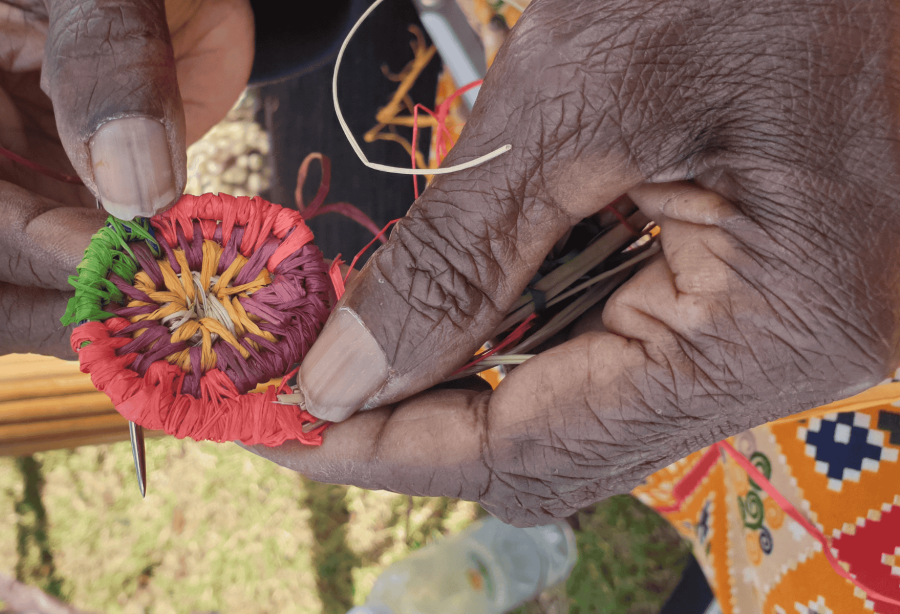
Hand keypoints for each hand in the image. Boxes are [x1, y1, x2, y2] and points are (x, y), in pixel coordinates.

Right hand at [0, 0, 252, 357]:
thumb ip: (108, 65)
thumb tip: (135, 190)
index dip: (37, 256)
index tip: (125, 262)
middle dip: (59, 310)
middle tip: (154, 304)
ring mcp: (33, 186)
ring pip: (41, 300)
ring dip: (112, 313)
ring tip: (186, 298)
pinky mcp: (96, 201)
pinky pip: (109, 273)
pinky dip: (154, 288)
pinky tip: (204, 280)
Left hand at [250, 0, 899, 524]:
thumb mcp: (574, 96)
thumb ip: (456, 259)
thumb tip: (343, 379)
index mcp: (775, 326)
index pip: (540, 449)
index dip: (397, 450)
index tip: (288, 425)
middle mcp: (794, 354)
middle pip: (559, 443)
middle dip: (421, 414)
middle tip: (312, 378)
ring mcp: (780, 324)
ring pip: (582, 399)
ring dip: (466, 370)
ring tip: (366, 333)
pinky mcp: (758, 284)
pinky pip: (619, 342)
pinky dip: (523, 326)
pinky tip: (461, 292)